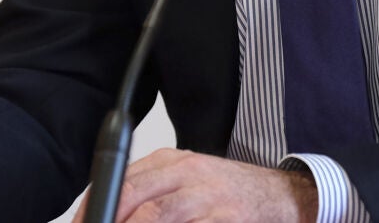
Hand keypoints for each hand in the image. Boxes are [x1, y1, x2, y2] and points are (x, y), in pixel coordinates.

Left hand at [71, 149, 315, 222]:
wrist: (281, 196)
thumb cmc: (230, 192)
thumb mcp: (188, 179)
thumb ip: (152, 189)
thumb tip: (108, 209)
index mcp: (174, 161)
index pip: (123, 180)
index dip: (96, 208)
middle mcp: (190, 175)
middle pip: (135, 198)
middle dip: (109, 220)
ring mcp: (209, 199)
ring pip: (155, 217)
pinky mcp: (227, 220)